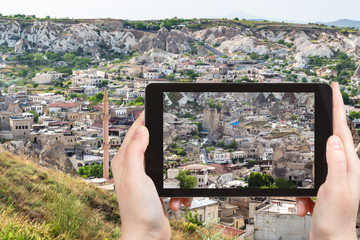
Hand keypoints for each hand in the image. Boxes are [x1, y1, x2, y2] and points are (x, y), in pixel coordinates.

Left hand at [111, 112, 191, 239]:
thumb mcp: (136, 177)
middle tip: (175, 140)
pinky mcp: (156, 188)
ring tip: (175, 189)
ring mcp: (145, 178)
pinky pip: (172, 180)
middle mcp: (133, 168)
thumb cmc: (138, 211)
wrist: (148, 237)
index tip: (153, 107)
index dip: (144, 118)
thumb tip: (142, 130)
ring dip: (175, 174)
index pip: (134, 133)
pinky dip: (178, 190)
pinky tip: (175, 201)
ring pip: (165, 162)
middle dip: (165, 146)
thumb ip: (136, 152)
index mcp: (124, 162)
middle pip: (151, 145)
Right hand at [296, 82, 359, 239]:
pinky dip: (301, 194)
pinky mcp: (324, 186)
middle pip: (332, 138)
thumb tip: (333, 138)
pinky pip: (307, 180)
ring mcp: (335, 176)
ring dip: (306, 177)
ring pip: (315, 161)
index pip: (342, 130)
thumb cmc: (337, 219)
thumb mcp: (335, 189)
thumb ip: (336, 163)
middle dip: (324, 126)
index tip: (334, 88)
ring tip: (307, 199)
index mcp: (350, 165)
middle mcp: (344, 168)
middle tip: (322, 106)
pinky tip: (304, 207)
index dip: (338, 107)